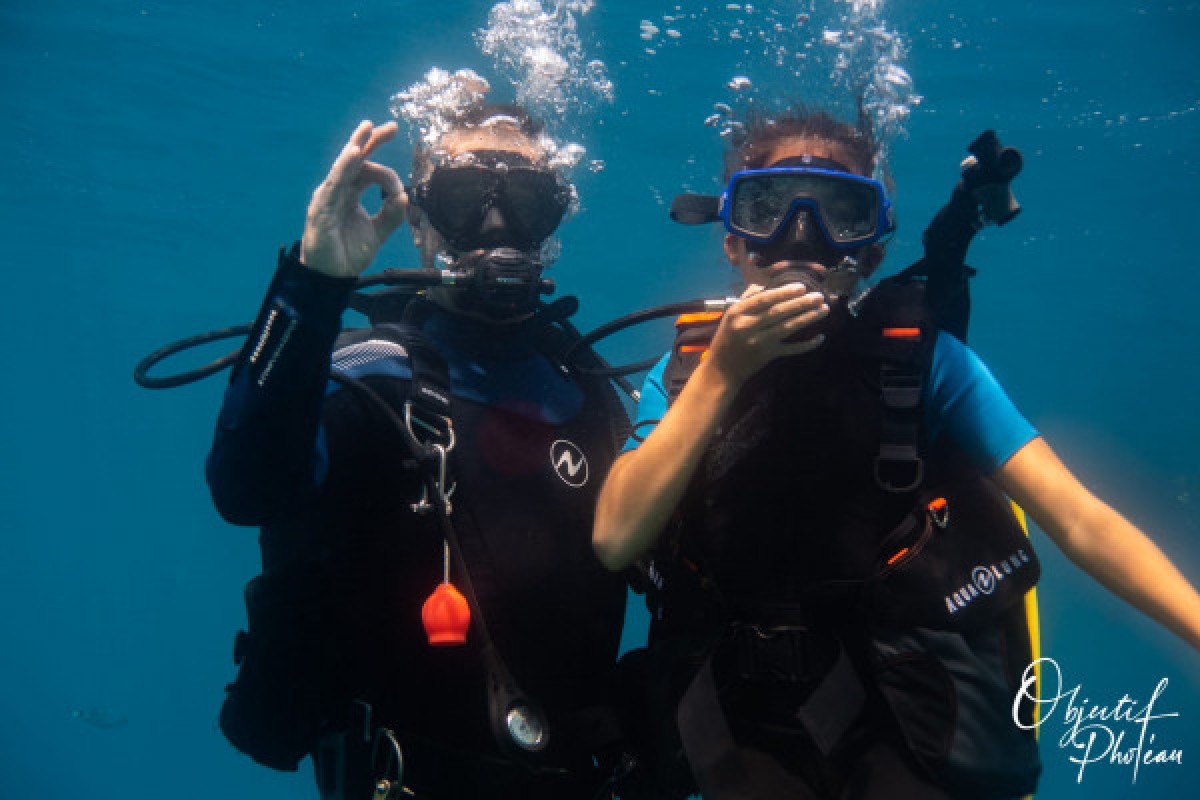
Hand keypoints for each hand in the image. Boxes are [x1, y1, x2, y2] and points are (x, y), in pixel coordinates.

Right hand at [300, 120, 407, 277]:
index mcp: (350, 193)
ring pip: (342, 168)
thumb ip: (391, 215)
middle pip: (354, 160)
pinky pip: (333, 185)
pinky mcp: (321, 210)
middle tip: (390, 127)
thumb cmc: (347, 254)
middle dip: (370, 140)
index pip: (366, 168)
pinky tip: (352, 155)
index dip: (385, 167)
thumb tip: (404, 196)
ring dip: (355, 149)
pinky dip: (343, 169)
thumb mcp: (377, 233)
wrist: (330, 279)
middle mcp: (337, 191)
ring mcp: (327, 199)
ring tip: (366, 132)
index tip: (400, 188)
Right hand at [707, 280, 828, 387]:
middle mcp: (748, 326)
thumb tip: (763, 285)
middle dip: (801, 303)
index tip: (801, 287)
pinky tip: (820, 338)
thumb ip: (746, 299)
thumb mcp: (730, 316)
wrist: (721, 370)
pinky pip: (791, 349)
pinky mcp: (767, 356)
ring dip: (807, 318)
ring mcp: (759, 342)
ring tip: (823, 309)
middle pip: (779, 312)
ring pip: (787, 327)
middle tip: (819, 296)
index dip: (783, 293)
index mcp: (737, 313)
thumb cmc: (726, 339)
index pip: (764, 299)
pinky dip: (806, 345)